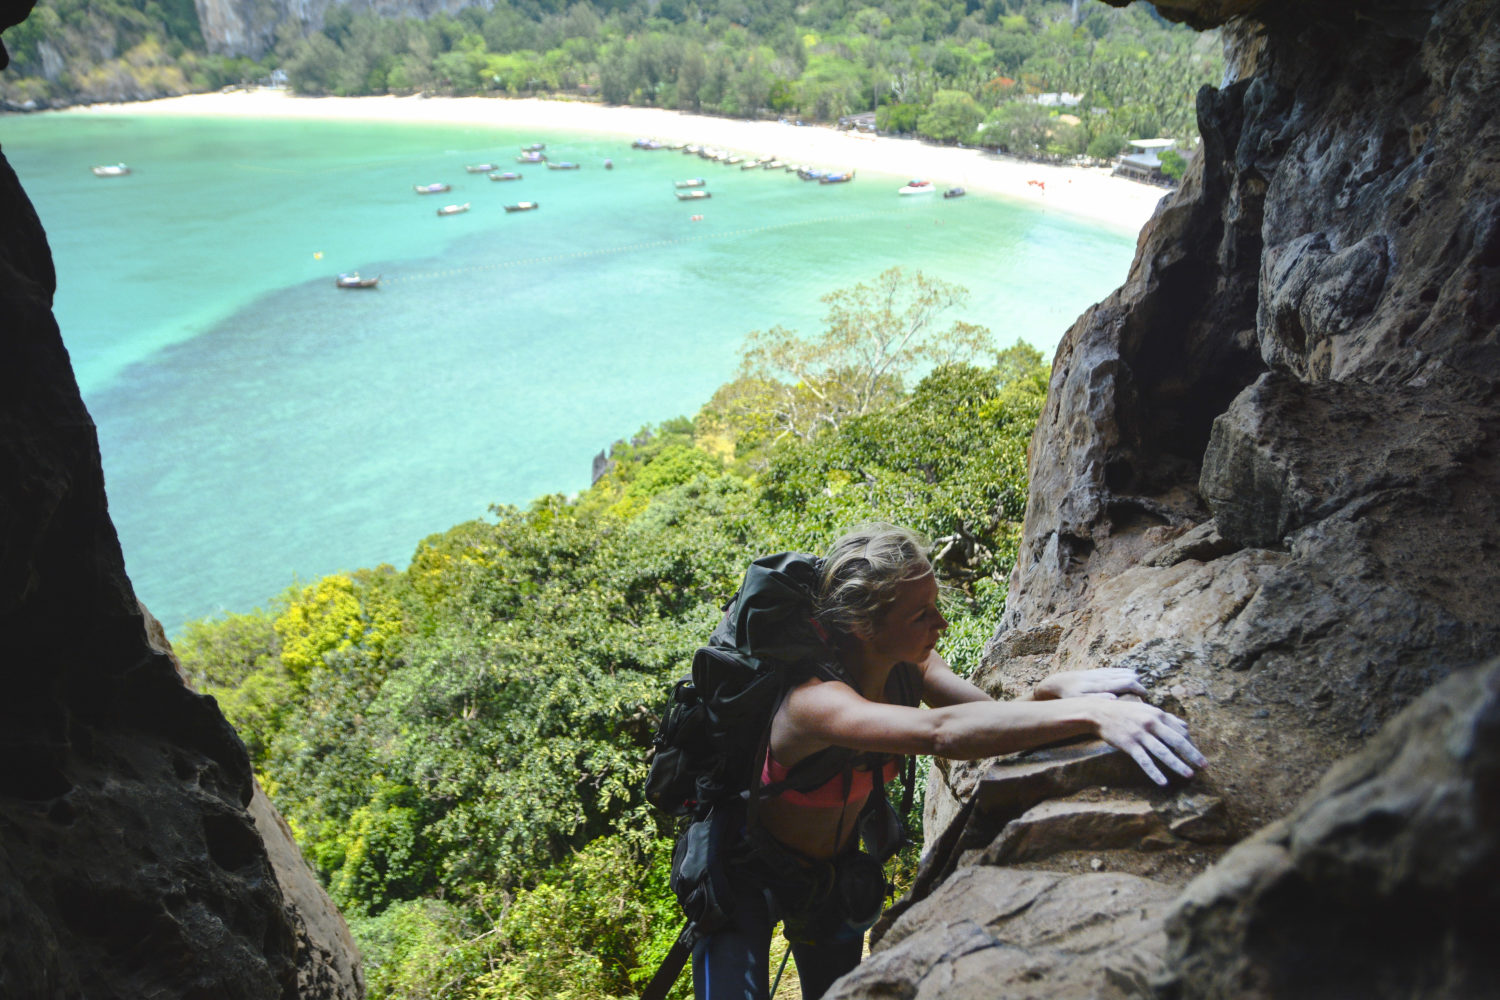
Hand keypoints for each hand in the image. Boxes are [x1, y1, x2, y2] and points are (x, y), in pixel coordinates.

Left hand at [1034, 667, 1147, 700]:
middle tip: (1144, 695)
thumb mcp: (1080, 700)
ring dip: (1133, 678)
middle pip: (1128, 676)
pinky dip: (1125, 673)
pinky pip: (1116, 670)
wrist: (1058, 683)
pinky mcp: (1098, 671)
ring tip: (1138, 689)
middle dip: (1138, 684)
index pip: (1126, 683)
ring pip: (1123, 671)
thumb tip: (1114, 699)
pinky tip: (1129, 678)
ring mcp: (1101, 672)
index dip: (1138, 688)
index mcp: (1101, 684)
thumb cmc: (1069, 696)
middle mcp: (1103, 676)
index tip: (1145, 696)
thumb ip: (1097, 700)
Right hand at [1088, 699, 1206, 785]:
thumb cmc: (1125, 711)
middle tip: (1204, 766)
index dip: (1191, 744)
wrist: (1099, 712)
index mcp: (1157, 714)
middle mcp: (1151, 724)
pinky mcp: (1129, 744)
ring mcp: (1140, 735)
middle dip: (1192, 754)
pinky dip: (1154, 772)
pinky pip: (1144, 761)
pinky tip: (1163, 782)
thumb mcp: (1147, 710)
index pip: (1180, 731)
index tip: (1197, 756)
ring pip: (1163, 752)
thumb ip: (1167, 718)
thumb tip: (1186, 726)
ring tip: (1189, 774)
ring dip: (1177, 764)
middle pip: (1176, 741)